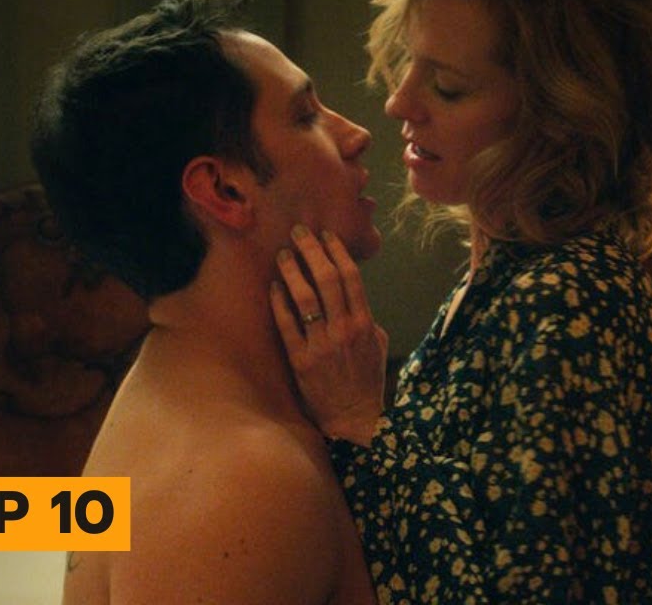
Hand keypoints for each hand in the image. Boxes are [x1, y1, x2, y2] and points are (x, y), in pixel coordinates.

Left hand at [270, 225, 387, 445]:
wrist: (354, 419)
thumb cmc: (366, 381)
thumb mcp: (378, 346)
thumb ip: (366, 319)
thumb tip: (351, 297)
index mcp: (365, 323)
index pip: (351, 277)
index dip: (337, 251)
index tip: (325, 234)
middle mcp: (344, 330)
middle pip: (328, 280)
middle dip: (312, 251)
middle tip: (299, 232)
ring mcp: (321, 345)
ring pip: (306, 299)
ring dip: (293, 272)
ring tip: (283, 254)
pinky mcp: (300, 361)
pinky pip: (287, 326)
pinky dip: (279, 303)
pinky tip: (273, 287)